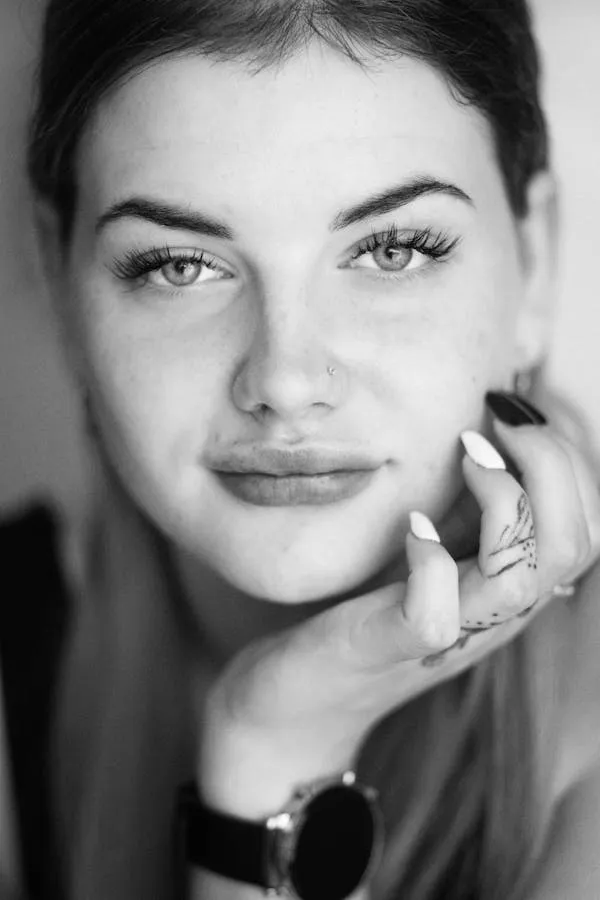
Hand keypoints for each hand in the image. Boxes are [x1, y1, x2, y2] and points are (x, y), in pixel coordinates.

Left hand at [199, 401, 599, 811]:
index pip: (585, 525)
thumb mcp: (426, 552)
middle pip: (574, 544)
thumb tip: (487, 430)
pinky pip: (434, 613)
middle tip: (497, 420)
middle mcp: (492, 615)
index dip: (570, 459)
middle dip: (551, 464)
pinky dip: (430, 560)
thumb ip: (462, 509)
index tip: (514, 410)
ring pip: (520, 577)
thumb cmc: (361, 612)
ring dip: (502, 500)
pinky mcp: (389, 647)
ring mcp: (446, 635)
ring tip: (465, 456)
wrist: (296, 704)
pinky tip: (410, 526)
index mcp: (506, 588)